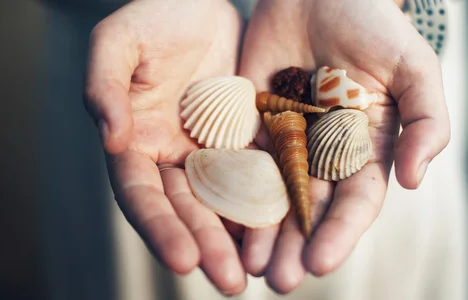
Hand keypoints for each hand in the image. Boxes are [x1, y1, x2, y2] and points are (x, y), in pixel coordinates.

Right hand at [84, 0, 247, 294]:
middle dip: (205, 245)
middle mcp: (169, 156)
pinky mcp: (243, 140)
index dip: (159, 228)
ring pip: (222, 202)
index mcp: (134, 142)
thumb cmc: (154, 15)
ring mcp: (207, 152)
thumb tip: (110, 140)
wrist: (200, 1)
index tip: (183, 258)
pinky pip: (255, 176)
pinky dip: (267, 204)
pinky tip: (284, 230)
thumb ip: (104, 87)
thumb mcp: (118, 42)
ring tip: (259, 272)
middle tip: (229, 281)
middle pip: (185, 210)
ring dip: (238, 238)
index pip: (140, 195)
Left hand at [237, 0, 448, 292]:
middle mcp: (324, 152)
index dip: (340, 233)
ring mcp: (286, 140)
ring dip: (262, 232)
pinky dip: (232, 191)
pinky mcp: (251, 124)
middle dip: (296, 246)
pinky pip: (239, 161)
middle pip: (310, 208)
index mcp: (364, 147)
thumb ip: (425, 121)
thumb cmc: (372, 24)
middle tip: (278, 281)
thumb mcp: (414, 67)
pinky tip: (221, 219)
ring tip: (249, 265)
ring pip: (272, 194)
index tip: (320, 263)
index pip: (355, 202)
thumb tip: (414, 181)